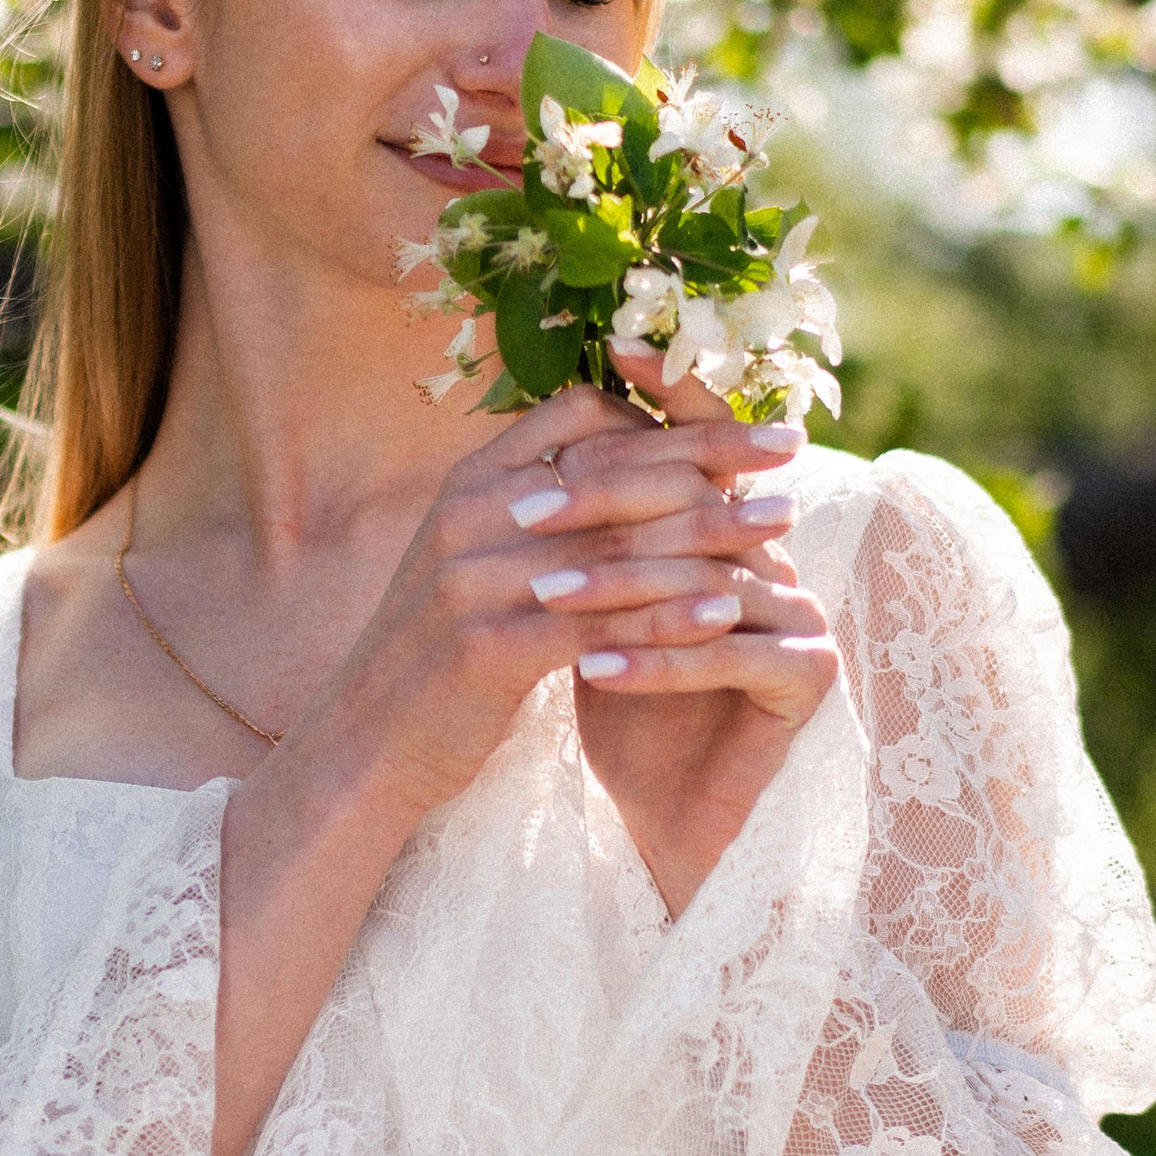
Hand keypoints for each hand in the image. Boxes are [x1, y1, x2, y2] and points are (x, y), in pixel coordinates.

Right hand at [271, 377, 814, 842]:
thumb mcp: (482, 558)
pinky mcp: (485, 648)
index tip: (735, 420)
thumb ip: (543, 506)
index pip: (582, 412)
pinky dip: (668, 614)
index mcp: (471, 480)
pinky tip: (728, 611)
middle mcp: (467, 514)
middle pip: (611, 466)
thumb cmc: (444, 651)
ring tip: (780, 524)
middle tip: (790, 454)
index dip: (668, 411)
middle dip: (710, 455)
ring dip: (708, 529)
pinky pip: (597, 622)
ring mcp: (470, 579)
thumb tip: (632, 454)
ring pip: (613, 542)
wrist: (365, 744)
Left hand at [566, 351, 840, 913]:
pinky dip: (656, 663)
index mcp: (731, 526)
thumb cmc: (621, 699)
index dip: (666, 391)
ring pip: (709, 582)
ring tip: (543, 599)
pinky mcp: (811, 678)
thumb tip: (536, 440)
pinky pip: (729, 658)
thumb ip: (589, 528)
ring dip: (620, 589)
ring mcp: (803, 615)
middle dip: (611, 503)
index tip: (608, 348)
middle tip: (529, 513)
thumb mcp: (593, 602)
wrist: (660, 809)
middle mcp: (776, 559)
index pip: (705, 441)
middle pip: (701, 504)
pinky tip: (592, 669)